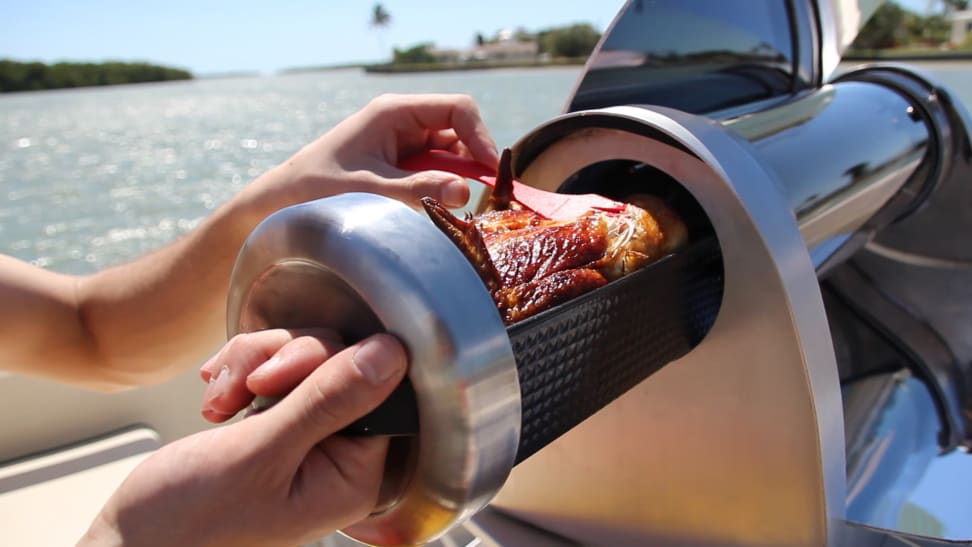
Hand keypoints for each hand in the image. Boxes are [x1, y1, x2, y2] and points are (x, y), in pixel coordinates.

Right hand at [80, 334, 406, 546]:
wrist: (129, 545)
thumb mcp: (259, 455)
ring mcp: (308, 442)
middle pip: (340, 366)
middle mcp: (340, 458)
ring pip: (305, 360)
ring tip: (219, 402)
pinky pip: (277, 373)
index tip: (274, 377)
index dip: (329, 364)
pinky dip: (243, 374)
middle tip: (242, 389)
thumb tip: (392, 353)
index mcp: (354, 476)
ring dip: (256, 365)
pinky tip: (216, 400)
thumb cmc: (187, 522)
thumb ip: (327, 400)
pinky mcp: (278, 429)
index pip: (375, 388)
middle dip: (283, 362)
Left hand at [237, 93, 499, 223]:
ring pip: (450, 159)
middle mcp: (403, 123)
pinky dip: (441, 193)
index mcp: (395, 112)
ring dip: (456, 183)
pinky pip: (434, 175)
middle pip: (459, 135)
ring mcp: (402, 145)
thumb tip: (465, 191)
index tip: (490, 172)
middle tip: (480, 200)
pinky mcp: (400, 168)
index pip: (458, 110)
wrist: (281, 204)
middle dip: (471, 166)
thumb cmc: (316, 189)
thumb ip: (418, 190)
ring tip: (455, 211)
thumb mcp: (370, 190)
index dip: (480, 137)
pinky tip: (437, 213)